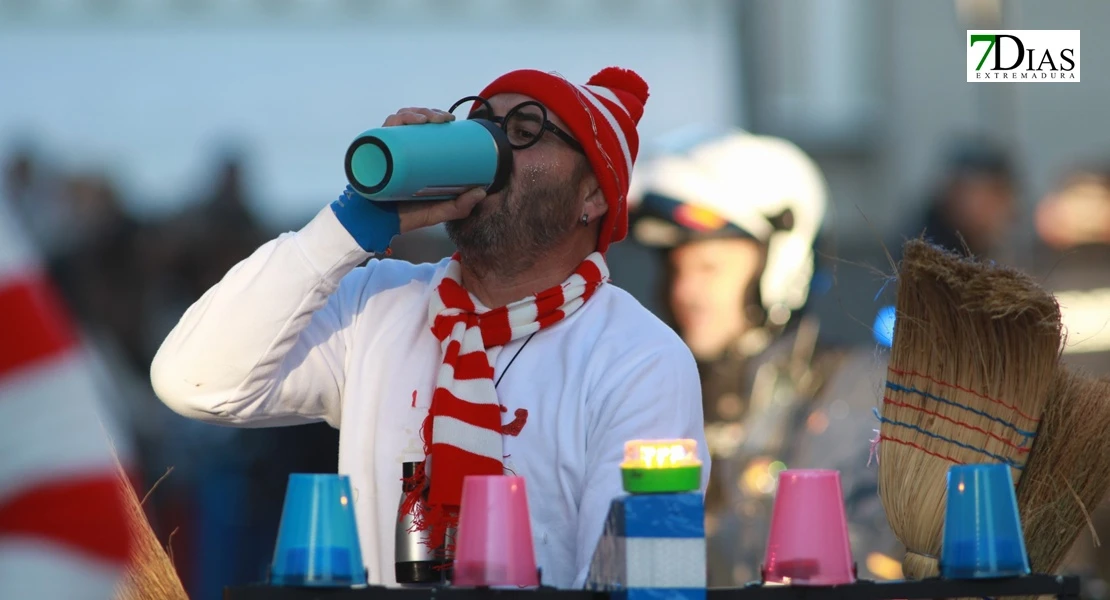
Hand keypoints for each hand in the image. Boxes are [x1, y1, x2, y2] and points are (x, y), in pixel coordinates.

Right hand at [380, 107, 487, 233]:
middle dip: (428, 112)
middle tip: (443, 118)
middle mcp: (398, 150)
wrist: (379, 226)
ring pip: (397, 120)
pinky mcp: (373, 155)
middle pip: (411, 119)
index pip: (422, 127)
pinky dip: (393, 122)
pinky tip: (406, 122)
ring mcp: (385, 151)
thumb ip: (460, 206)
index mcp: (413, 156)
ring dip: (413, 113)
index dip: (436, 116)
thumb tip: (482, 192)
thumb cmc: (406, 216)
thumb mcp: (438, 210)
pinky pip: (380, 132)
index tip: (450, 119)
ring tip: (427, 119)